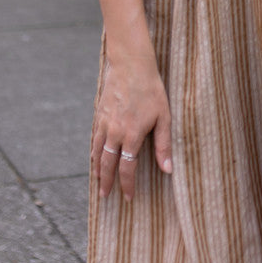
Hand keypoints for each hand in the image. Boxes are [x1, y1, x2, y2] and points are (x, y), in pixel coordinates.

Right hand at [91, 54, 171, 200]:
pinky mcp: (99, 114)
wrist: (131, 65)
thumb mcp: (164, 116)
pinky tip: (94, 158)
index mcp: (132, 135)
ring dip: (98, 170)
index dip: (127, 185)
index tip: (128, 197)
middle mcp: (115, 132)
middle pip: (108, 164)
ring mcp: (104, 123)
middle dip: (107, 183)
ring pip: (98, 153)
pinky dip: (93, 152)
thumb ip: (164, 145)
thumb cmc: (152, 89)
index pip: (127, 168)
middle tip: (105, 197)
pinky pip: (94, 138)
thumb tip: (168, 170)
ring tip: (99, 183)